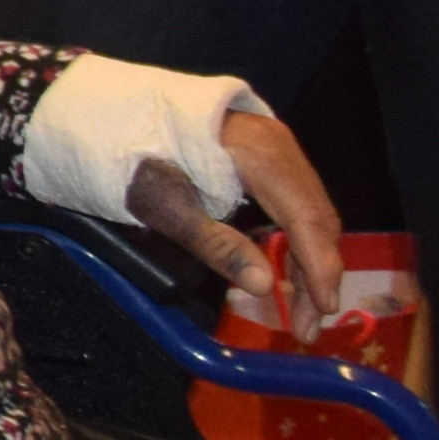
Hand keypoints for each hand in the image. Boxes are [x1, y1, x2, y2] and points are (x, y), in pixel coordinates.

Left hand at [121, 107, 352, 343]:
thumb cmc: (135, 158)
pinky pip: (295, 202)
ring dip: (309, 260)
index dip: (320, 267)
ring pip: (310, 211)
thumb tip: (263, 285)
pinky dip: (295, 239)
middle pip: (316, 217)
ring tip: (299, 308)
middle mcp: (280, 147)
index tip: (323, 310)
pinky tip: (285, 271)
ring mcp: (276, 148)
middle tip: (307, 324)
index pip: (306, 218)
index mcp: (261, 155)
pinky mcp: (267, 156)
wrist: (114, 115)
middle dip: (317, 273)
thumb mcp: (166, 207)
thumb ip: (215, 245)